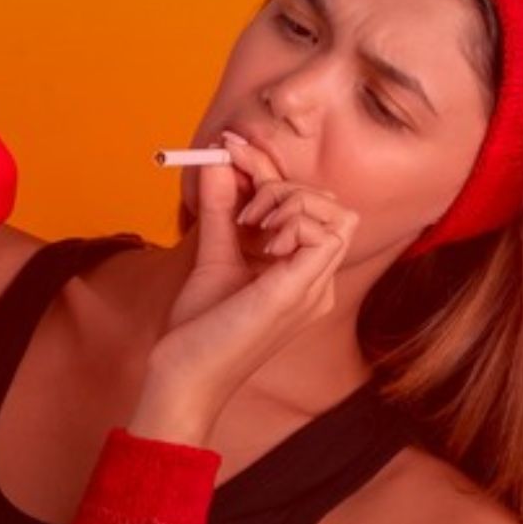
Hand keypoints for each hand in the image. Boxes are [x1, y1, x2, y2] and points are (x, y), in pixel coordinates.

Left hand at [144, 130, 356, 415]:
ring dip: (291, 202)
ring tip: (251, 226)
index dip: (272, 171)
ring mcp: (314, 289)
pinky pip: (325, 233)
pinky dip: (293, 221)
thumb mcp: (213, 253)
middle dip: (284, 186)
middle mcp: (316, 282)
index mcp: (301, 275)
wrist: (183, 375)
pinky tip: (261, 244)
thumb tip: (218, 159)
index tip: (230, 148)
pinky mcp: (300, 293)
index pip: (309, 207)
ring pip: (339, 214)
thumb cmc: (198, 329)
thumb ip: (219, 208)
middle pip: (332, 205)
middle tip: (241, 209)